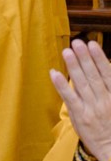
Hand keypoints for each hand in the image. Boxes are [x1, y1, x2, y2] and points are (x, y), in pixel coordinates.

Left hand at [50, 39, 110, 160]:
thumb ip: (110, 87)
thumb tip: (106, 67)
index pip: (107, 74)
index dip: (99, 58)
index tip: (92, 44)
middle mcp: (105, 101)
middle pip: (94, 76)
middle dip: (85, 58)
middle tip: (77, 42)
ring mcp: (92, 109)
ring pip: (82, 84)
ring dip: (74, 67)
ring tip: (67, 52)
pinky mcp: (80, 117)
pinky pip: (70, 99)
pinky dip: (62, 86)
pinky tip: (54, 73)